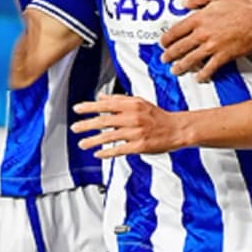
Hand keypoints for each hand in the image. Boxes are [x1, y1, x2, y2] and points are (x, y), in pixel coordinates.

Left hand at [72, 93, 186, 156]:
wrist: (176, 129)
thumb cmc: (156, 116)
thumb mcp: (138, 102)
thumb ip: (119, 99)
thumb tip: (100, 97)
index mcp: (131, 104)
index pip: (105, 105)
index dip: (90, 107)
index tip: (77, 109)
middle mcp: (132, 117)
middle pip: (104, 121)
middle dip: (87, 124)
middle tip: (75, 128)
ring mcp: (136, 132)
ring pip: (109, 137)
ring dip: (93, 141)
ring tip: (82, 144)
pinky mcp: (139, 146)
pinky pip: (119, 149)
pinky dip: (107, 152)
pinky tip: (98, 154)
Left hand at [159, 0, 251, 80]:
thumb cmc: (242, 8)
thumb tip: (185, 1)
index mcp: (199, 19)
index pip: (176, 31)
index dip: (167, 38)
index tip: (163, 42)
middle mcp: (202, 34)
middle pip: (180, 47)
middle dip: (170, 54)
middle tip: (165, 58)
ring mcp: (212, 47)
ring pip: (191, 59)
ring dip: (180, 66)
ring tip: (175, 70)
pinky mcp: (222, 57)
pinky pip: (209, 68)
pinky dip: (202, 74)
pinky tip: (198, 77)